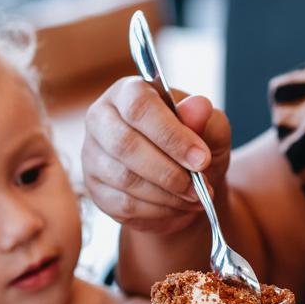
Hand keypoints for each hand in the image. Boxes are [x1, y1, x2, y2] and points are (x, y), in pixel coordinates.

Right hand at [82, 78, 231, 234]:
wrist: (182, 180)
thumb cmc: (193, 146)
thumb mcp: (211, 130)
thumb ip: (206, 119)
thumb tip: (198, 108)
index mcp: (127, 92)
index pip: (139, 106)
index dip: (171, 135)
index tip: (201, 159)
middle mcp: (101, 120)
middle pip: (125, 144)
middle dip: (168, 171)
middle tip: (199, 187)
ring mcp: (93, 156)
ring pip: (125, 179)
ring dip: (166, 194)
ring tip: (195, 198)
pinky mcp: (96, 190)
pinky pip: (123, 205)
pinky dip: (157, 211)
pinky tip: (177, 207)